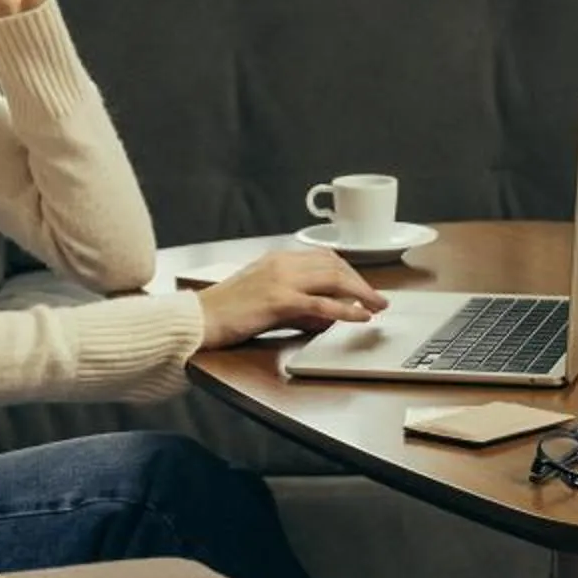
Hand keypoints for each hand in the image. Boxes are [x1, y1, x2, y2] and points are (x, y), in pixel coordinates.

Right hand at [194, 247, 387, 348]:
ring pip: (333, 279)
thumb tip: (328, 314)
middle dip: (361, 282)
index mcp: (278, 259)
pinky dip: (345, 309)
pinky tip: (359, 316)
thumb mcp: (267, 301)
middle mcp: (281, 263)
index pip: (325, 258)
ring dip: (360, 293)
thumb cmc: (227, 312)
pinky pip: (321, 303)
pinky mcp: (278, 300)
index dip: (350, 272)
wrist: (199, 319)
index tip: (364, 287)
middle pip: (334, 265)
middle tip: (378, 299)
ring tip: (377, 306)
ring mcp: (280, 280)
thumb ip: (299, 305)